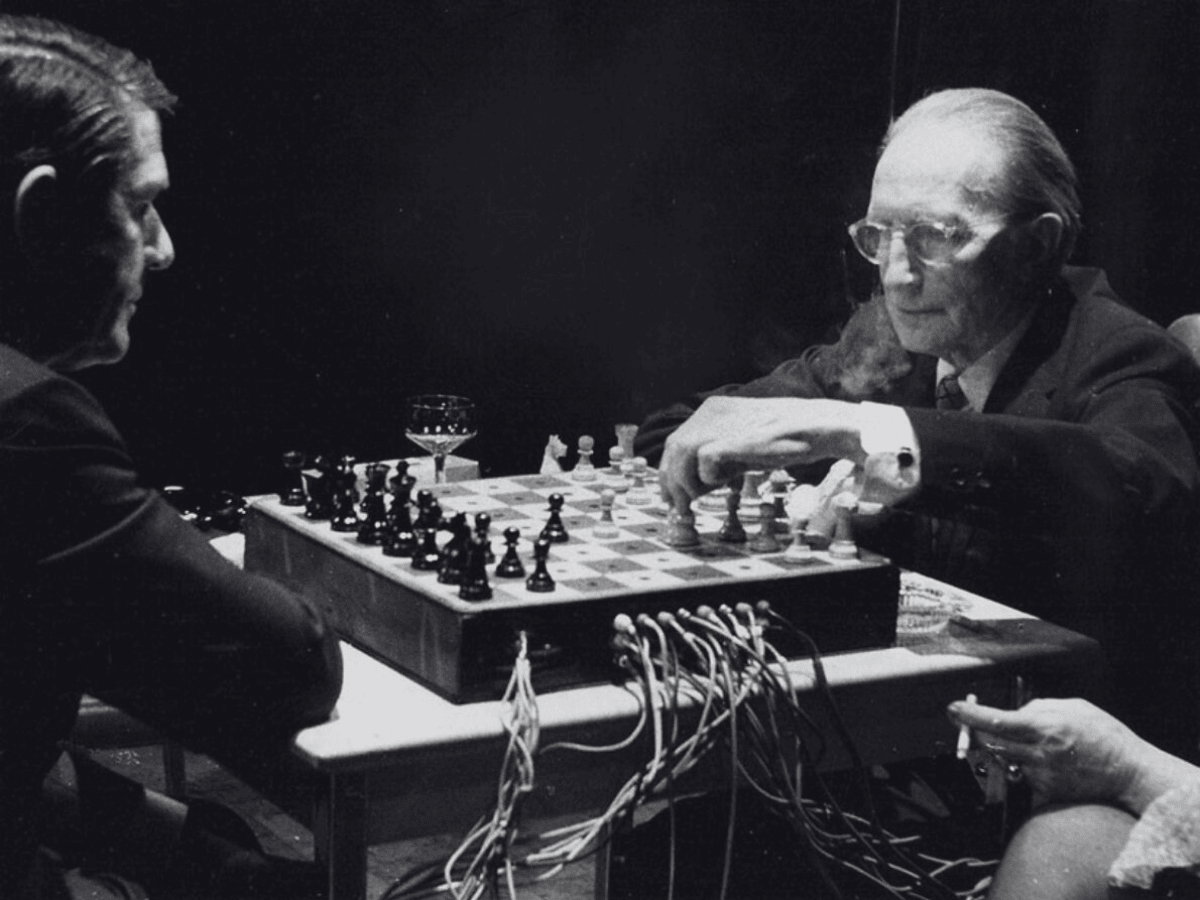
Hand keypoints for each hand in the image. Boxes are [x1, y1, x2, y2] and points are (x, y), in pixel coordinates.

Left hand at [657, 396, 863, 509]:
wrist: (816, 426)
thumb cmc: (786, 438)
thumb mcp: (744, 445)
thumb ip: (721, 459)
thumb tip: (699, 483)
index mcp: (713, 410)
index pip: (677, 441)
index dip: (670, 469)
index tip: (672, 493)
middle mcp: (711, 413)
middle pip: (674, 448)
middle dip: (671, 480)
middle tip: (678, 505)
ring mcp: (720, 424)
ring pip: (682, 455)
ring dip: (686, 482)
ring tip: (697, 500)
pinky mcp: (732, 440)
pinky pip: (705, 464)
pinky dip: (709, 479)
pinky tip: (729, 484)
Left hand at [947, 697, 1194, 814]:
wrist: (1129, 772)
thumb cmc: (1103, 735)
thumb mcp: (1072, 707)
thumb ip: (1039, 708)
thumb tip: (1015, 712)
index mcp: (1042, 727)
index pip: (994, 721)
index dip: (968, 715)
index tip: (952, 709)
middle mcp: (1037, 752)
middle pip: (990, 742)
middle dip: (977, 732)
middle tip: (973, 724)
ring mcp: (1040, 775)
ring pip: (1004, 759)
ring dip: (1005, 750)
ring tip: (1031, 744)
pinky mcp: (1046, 793)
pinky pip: (1022, 778)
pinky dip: (1024, 769)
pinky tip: (1046, 764)